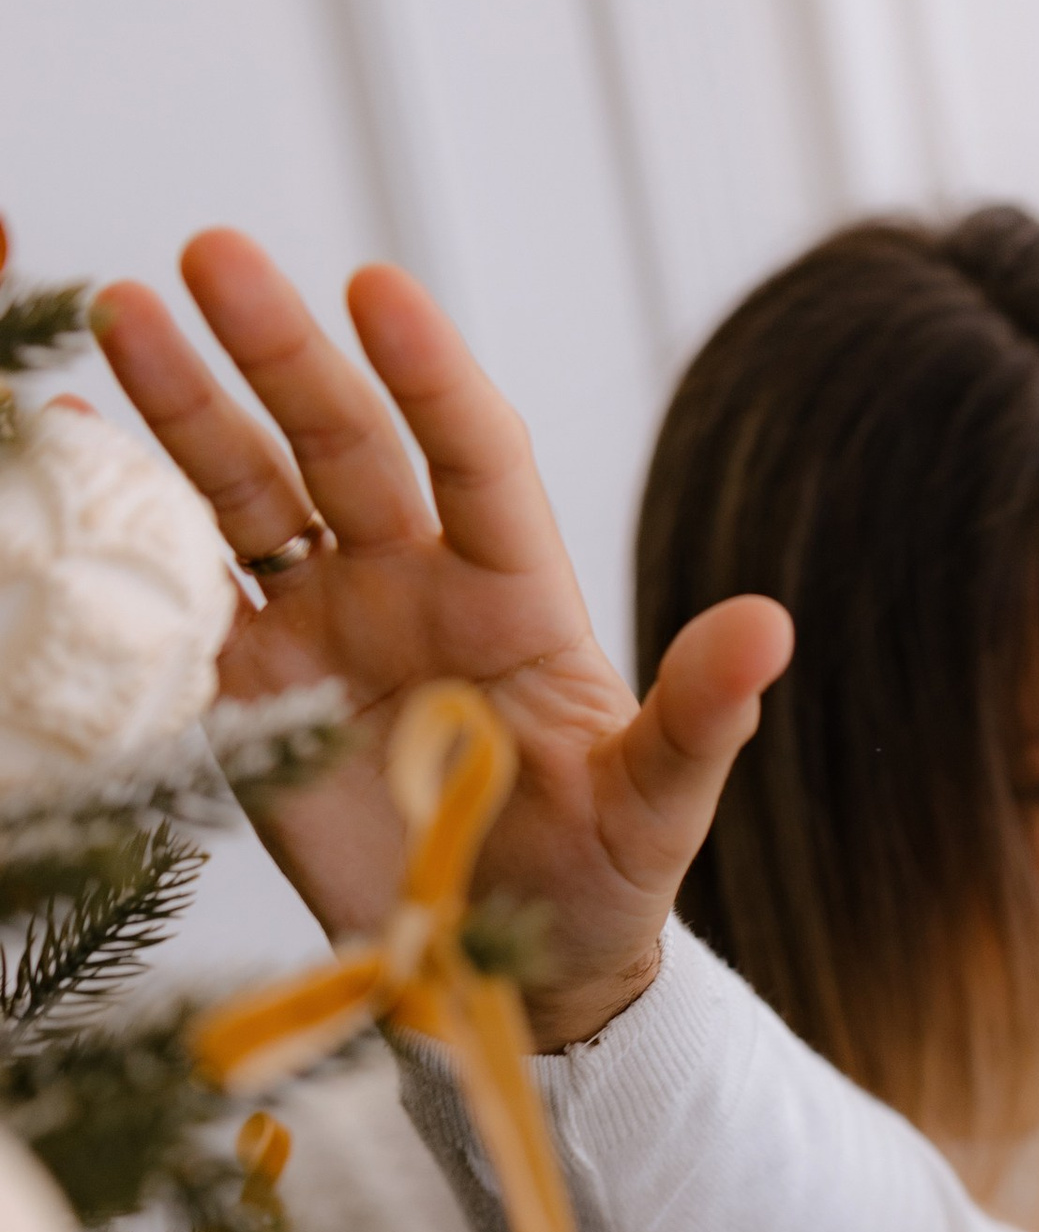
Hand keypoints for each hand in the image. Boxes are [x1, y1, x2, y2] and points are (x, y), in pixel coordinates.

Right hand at [90, 234, 792, 1047]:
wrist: (510, 975)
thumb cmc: (600, 883)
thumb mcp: (660, 807)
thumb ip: (701, 716)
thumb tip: (771, 627)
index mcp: (512, 593)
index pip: (471, 454)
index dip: (427, 376)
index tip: (377, 291)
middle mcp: (410, 586)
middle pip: (338, 444)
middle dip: (276, 351)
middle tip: (208, 256)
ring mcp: (324, 633)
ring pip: (247, 495)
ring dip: (185, 410)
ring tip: (120, 317)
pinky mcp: (251, 698)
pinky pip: (183, 606)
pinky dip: (129, 536)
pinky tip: (73, 456)